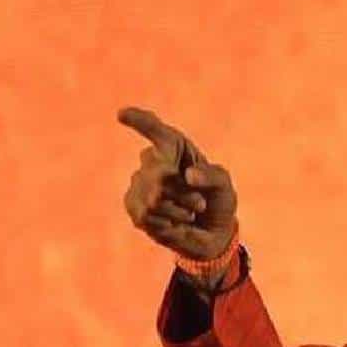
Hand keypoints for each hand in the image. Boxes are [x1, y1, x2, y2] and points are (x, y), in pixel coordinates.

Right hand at [119, 107, 238, 260]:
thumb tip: (188, 175)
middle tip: (200, 204)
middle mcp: (153, 162)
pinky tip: (174, 222)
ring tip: (188, 213)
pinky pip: (147, 214)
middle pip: (160, 174)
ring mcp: (139, 184)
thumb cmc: (217, 201)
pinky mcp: (134, 207)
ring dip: (179, 210)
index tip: (122, 114)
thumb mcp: (223, 185)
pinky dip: (168, 222)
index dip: (140, 122)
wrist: (212, 232)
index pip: (157, 131)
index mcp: (175, 148)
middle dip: (185, 194)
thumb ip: (212, 176)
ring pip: (154, 198)